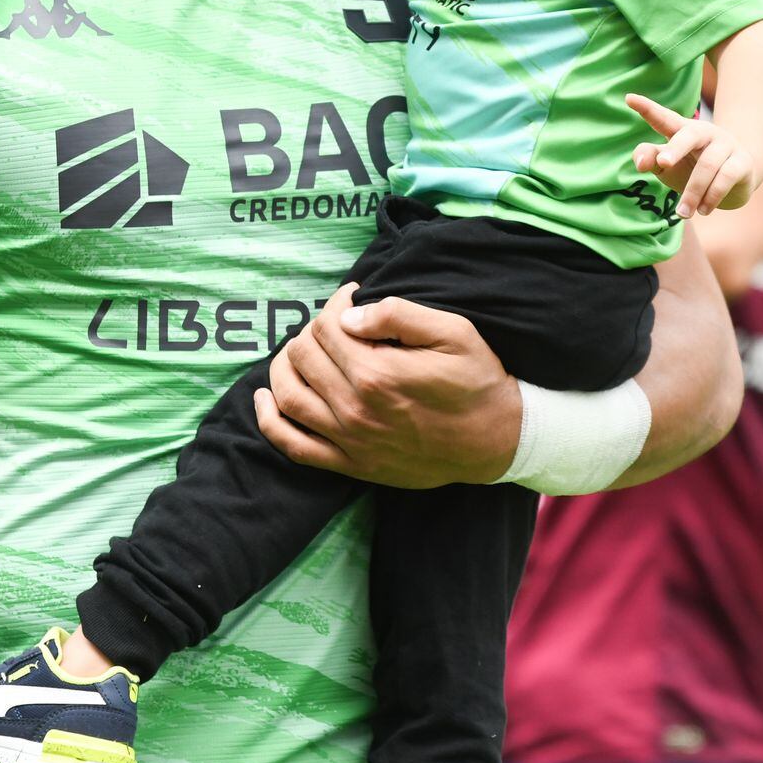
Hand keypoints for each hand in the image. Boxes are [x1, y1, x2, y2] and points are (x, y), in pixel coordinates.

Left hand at [252, 284, 521, 488]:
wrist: (497, 440)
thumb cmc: (478, 380)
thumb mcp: (453, 332)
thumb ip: (397, 314)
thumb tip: (348, 316)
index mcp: (376, 372)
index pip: (326, 326)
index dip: (335, 304)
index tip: (352, 298)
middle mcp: (354, 408)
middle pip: (302, 355)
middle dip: (313, 330)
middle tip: (336, 325)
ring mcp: (349, 440)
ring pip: (287, 394)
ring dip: (283, 365)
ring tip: (301, 350)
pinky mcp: (350, 464)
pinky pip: (292, 444)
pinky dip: (269, 421)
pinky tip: (265, 399)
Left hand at [624, 94, 756, 213]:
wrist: (737, 180)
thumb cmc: (693, 168)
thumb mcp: (667, 165)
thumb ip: (650, 159)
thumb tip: (640, 164)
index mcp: (682, 130)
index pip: (664, 118)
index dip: (647, 109)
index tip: (628, 99)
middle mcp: (705, 132)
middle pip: (689, 134)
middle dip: (675, 148)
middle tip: (662, 164)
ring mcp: (726, 145)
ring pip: (708, 165)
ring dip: (693, 192)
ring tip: (682, 213)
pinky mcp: (742, 162)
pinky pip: (727, 176)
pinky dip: (713, 196)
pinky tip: (703, 210)